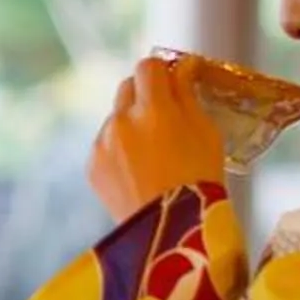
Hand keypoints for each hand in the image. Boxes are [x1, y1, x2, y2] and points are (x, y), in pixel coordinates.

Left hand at [88, 55, 224, 219]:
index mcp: (154, 108)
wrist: (172, 232)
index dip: (162, 72)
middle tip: (164, 114)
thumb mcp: (206, 133)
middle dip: (145, 94)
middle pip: (128, 87)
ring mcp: (103, 144)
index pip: (149, 67)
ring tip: (153, 153)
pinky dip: (119, 149)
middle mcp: (122, 121)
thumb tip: (183, 66)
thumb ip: (188, 95)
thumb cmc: (201, 180)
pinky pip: (105, 144)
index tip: (173, 82)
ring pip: (115, 117)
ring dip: (131, 123)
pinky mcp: (92, 165)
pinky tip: (138, 170)